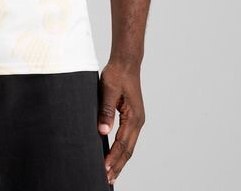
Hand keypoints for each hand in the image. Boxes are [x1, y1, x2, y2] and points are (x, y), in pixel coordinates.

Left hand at [97, 60, 145, 184]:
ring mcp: (136, 119)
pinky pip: (127, 138)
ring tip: (110, 174)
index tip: (104, 170)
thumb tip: (103, 132)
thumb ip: (106, 111)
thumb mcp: (108, 91)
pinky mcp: (132, 116)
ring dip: (120, 160)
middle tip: (107, 180)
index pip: (122, 144)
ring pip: (129, 146)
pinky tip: (114, 155)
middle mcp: (138, 121)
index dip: (113, 159)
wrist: (126, 62)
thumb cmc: (117, 74)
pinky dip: (121, 150)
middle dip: (118, 165)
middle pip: (128, 150)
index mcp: (134, 117)